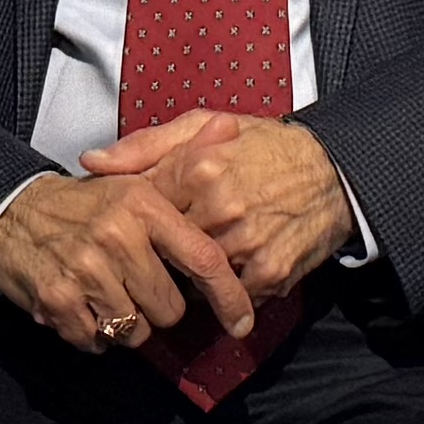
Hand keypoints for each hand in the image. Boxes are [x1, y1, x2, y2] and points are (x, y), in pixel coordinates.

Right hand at [0, 165, 257, 351]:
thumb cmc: (83, 202)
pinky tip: (83, 305)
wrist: (9, 211)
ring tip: (107, 293)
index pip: (202, 258)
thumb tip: (231, 127)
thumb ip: (185, 156)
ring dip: (125, 322)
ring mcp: (85, 270)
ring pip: (135, 330)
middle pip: (170, 309)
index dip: (229, 297)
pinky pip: (97, 340)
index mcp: (142, 205)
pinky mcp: (57, 300)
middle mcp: (116, 236)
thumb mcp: (134, 176)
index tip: (241, 323)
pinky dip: (93, 333)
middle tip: (135, 284)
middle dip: (158, 306)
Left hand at [94, 109, 355, 299]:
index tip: (147, 223)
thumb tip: (90, 162)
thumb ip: (144, 146)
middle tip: (172, 247)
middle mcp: (220, 207)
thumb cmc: (262, 147)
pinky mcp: (270, 273)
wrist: (333, 173)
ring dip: (193, 276)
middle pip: (166, 250)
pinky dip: (228, 290)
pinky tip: (234, 269)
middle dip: (165, 253)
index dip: (144, 220)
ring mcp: (246, 243)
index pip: (143, 209)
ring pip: (194, 278)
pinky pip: (230, 296)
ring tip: (205, 257)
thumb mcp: (203, 127)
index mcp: (198, 167)